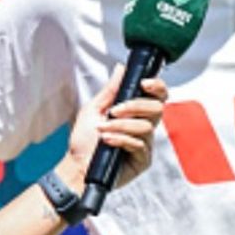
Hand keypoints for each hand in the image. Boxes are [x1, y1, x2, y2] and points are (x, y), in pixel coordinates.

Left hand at [62, 66, 166, 189]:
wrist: (76, 166)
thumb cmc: (84, 140)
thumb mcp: (94, 109)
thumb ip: (110, 90)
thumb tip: (121, 68)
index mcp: (135, 112)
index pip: (157, 96)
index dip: (157, 87)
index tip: (144, 83)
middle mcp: (144, 126)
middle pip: (157, 109)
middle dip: (135, 106)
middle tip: (114, 110)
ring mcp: (145, 144)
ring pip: (146, 127)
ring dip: (121, 125)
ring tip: (103, 129)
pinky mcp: (142, 160)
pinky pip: (139, 144)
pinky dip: (120, 139)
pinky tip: (107, 141)